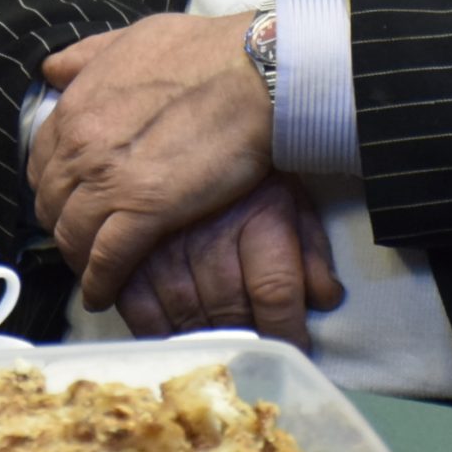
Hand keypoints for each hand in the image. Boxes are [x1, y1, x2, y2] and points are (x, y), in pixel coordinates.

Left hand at [28, 11, 272, 312]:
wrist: (254, 71)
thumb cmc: (205, 50)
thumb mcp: (133, 37)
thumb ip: (88, 56)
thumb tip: (54, 69)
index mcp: (77, 106)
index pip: (41, 161)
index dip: (54, 185)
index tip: (69, 198)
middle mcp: (81, 145)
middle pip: (51, 203)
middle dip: (62, 223)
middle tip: (81, 237)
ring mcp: (109, 180)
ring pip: (72, 235)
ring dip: (78, 257)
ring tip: (92, 271)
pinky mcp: (145, 211)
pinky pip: (106, 258)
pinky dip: (100, 282)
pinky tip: (103, 293)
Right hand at [115, 177, 342, 347]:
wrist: (203, 104)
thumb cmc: (250, 158)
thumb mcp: (291, 194)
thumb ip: (311, 247)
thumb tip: (326, 298)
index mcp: (260, 217)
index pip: (276, 294)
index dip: (286, 331)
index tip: (292, 348)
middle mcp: (212, 233)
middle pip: (228, 312)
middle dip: (242, 337)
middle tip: (246, 344)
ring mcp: (164, 240)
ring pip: (182, 314)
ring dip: (200, 336)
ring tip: (209, 339)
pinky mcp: (125, 241)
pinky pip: (134, 303)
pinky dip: (151, 326)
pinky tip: (167, 329)